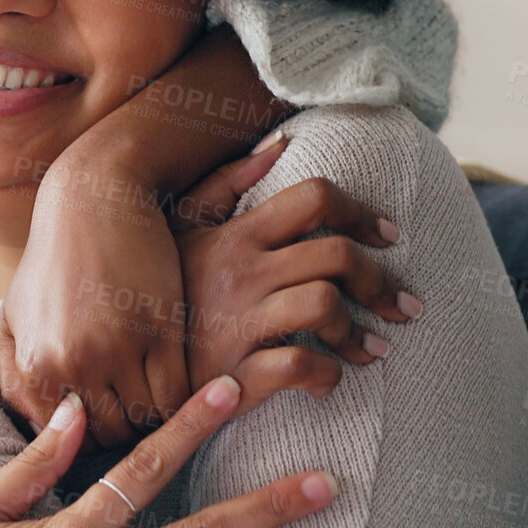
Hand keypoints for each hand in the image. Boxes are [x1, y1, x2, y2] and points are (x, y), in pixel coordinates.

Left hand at [0, 158, 191, 447]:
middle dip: (125, 429)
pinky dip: (182, 400)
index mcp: (35, 364)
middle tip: (137, 410)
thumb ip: (14, 375)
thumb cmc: (52, 259)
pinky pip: (177, 394)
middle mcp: (73, 363)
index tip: (105, 422)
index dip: (90, 437)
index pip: (67, 438)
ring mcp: (119, 348)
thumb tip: (36, 427)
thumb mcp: (13, 315)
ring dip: (155, 416)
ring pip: (146, 419)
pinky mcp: (161, 330)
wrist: (93, 199)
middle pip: (110, 434)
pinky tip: (181, 383)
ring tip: (158, 398)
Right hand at [175, 144, 419, 411]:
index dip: (360, 212)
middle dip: (381, 281)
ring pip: (325, 305)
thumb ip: (223, 187)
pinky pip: (302, 366)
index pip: (313, 199)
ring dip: (358, 330)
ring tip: (370, 348)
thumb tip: (278, 146)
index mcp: (234, 236)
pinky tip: (327, 382)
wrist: (125, 367)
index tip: (387, 236)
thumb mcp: (178, 233)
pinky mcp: (236, 371)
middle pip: (336, 255)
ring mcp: (238, 321)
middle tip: (402, 305)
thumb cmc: (162, 299)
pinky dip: (328, 376)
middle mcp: (240, 272)